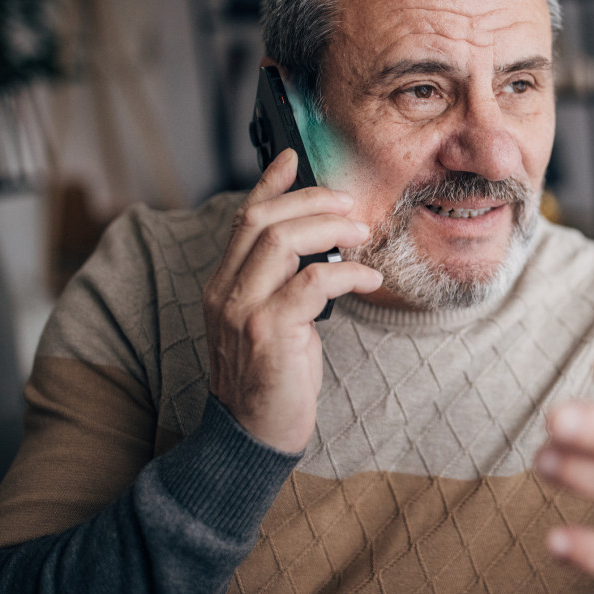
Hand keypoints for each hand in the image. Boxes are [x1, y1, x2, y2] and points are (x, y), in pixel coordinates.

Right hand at [203, 149, 382, 452]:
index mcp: (224, 285)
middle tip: (350, 204)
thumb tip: (321, 245)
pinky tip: (370, 279)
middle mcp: (225, 292)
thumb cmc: (273, 378)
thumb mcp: (274, 321)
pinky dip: (348, 272)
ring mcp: (243, 311)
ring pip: (283, 241)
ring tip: (363, 234)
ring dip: (331, 228)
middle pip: (263, 220)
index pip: (243, 219)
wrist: (254, 435)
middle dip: (312, 201)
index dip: (268, 184)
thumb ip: (283, 283)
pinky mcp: (269, 332)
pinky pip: (312, 282)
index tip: (293, 158)